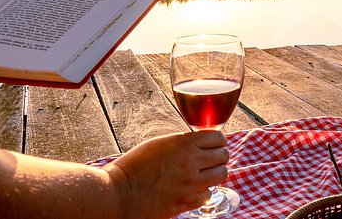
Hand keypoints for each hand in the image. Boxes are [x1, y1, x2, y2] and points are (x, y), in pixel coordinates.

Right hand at [103, 130, 229, 218]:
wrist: (117, 194)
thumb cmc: (132, 166)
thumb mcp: (158, 144)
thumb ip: (181, 143)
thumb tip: (199, 144)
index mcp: (183, 144)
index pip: (218, 137)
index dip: (218, 140)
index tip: (214, 144)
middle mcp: (190, 163)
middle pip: (224, 156)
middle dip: (220, 155)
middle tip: (212, 158)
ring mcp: (190, 185)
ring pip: (221, 175)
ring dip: (216, 173)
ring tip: (206, 173)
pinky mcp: (185, 203)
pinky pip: (207, 195)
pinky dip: (204, 192)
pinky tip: (194, 189)